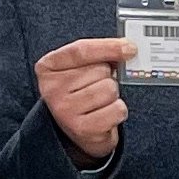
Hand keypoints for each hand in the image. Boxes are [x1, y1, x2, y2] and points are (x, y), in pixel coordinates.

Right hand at [34, 37, 133, 164]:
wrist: (77, 131)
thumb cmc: (81, 92)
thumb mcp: (81, 67)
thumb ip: (99, 53)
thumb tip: (128, 49)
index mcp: (48, 67)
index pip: (81, 51)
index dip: (108, 47)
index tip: (130, 47)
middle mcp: (51, 89)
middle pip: (100, 70)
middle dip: (107, 77)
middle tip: (96, 87)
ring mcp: (65, 110)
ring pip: (110, 89)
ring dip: (113, 95)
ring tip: (100, 102)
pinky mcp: (82, 128)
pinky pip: (117, 109)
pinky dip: (118, 111)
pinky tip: (105, 115)